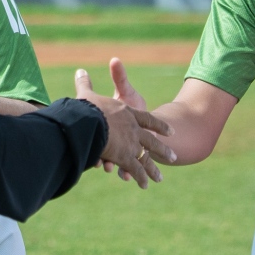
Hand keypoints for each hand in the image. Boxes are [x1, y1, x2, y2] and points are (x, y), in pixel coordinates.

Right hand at [78, 69, 174, 186]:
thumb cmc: (89, 107)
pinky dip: (139, 177)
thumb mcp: (87, 94)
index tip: (171, 131)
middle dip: (162, 149)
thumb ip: (85, 83)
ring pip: (147, 158)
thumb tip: (80, 70)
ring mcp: (132, 144)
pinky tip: (144, 184)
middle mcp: (134, 129)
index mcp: (128, 114)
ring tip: (160, 178)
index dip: (159, 125)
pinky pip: (134, 169)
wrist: (93, 121)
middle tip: (173, 157)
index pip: (148, 119)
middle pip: (152, 140)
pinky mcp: (125, 158)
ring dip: (153, 168)